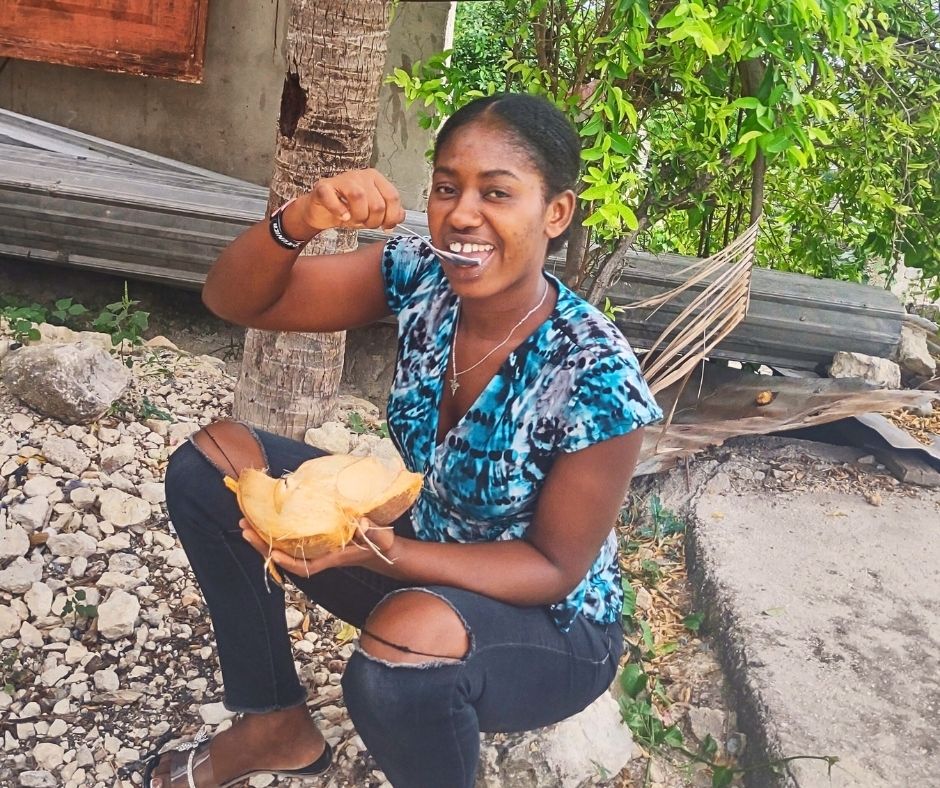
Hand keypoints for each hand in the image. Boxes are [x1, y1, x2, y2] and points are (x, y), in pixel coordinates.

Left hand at [238, 516, 395, 577]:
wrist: (381, 549)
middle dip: (263, 545)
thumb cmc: (380, 545)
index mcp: (332, 557)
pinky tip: (265, 520)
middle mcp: (319, 554)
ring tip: (245, 523)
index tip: (273, 553)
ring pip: (284, 547)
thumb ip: (372, 533)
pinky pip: (291, 538)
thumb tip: (361, 522)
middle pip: (285, 556)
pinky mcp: (316, 539)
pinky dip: (276, 531)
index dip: (288, 561)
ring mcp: (315, 548)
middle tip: (244, 529)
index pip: (305, 565)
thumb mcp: (380, 539)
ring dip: (264, 537)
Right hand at [295, 168, 404, 233]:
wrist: (322, 212)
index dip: (391, 217)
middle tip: (364, 223)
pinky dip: (339, 210)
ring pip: (359, 197)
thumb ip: (389, 214)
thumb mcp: (373, 213)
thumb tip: (399, 218)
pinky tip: (342, 216)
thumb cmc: (349, 210)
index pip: (393, 197)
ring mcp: (342, 179)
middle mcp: (361, 175)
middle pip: (377, 203)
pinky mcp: (324, 186)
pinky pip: (333, 198)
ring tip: (353, 220)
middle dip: (373, 221)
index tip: (385, 227)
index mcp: (376, 179)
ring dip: (358, 216)